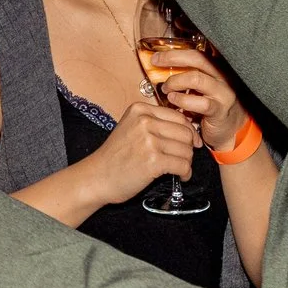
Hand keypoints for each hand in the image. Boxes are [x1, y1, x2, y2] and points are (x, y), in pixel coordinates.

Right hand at [76, 94, 199, 203]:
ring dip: (187, 162)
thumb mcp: (131, 128)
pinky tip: (179, 177)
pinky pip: (183, 165)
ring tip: (178, 169)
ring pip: (186, 150)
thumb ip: (155, 124)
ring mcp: (149, 141)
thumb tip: (189, 131)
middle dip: (188, 148)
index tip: (190, 143)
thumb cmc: (114, 156)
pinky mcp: (153, 161)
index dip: (189, 132)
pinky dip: (185, 173)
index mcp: (140, 110)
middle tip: (182, 159)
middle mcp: (145, 121)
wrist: (96, 177)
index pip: (178, 117)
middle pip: (186, 133)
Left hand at [145, 45, 250, 153]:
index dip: (176, 52)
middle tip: (156, 64)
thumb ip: (187, 73)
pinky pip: (201, 103)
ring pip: (197, 79)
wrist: (228, 128)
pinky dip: (183, 101)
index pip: (197, 51)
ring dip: (176, 82)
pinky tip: (174, 101)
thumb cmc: (209, 103)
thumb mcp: (200, 85)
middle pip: (198, 59)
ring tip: (165, 89)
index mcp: (217, 67)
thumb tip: (159, 65)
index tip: (157, 55)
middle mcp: (223, 76)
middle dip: (173, 58)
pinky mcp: (221, 110)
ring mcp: (224, 93)